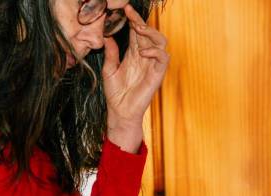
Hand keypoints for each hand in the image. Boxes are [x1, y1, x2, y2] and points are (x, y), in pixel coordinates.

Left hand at [102, 4, 169, 152]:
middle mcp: (145, 58)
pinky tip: (143, 52)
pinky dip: (155, 52)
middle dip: (141, 22)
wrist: (120, 111)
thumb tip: (107, 36)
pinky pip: (163, 58)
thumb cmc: (115, 93)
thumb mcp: (109, 69)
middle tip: (130, 16)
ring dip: (151, 33)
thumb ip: (111, 53)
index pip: (136, 32)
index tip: (124, 9)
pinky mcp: (157, 75)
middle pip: (149, 34)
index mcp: (133, 54)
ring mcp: (152, 66)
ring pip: (161, 42)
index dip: (133, 20)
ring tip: (138, 30)